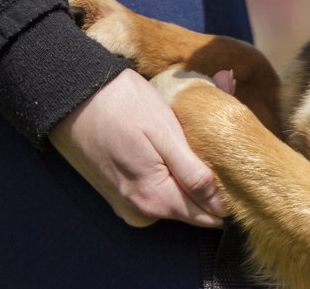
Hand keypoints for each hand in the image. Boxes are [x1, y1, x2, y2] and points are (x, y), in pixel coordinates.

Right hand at [49, 69, 227, 227]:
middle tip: (218, 141)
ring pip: (177, 199)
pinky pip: (159, 191)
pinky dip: (172, 174)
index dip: (227, 192)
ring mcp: (129, 204)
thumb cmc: (123, 105)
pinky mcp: (122, 192)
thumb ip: (193, 172)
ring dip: (192, 175)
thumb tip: (221, 204)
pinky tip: (174, 148)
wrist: (72, 95)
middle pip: (193, 208)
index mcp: (155, 199)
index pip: (208, 214)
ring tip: (195, 140)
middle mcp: (141, 211)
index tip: (236, 161)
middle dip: (211, 181)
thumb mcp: (165, 133)